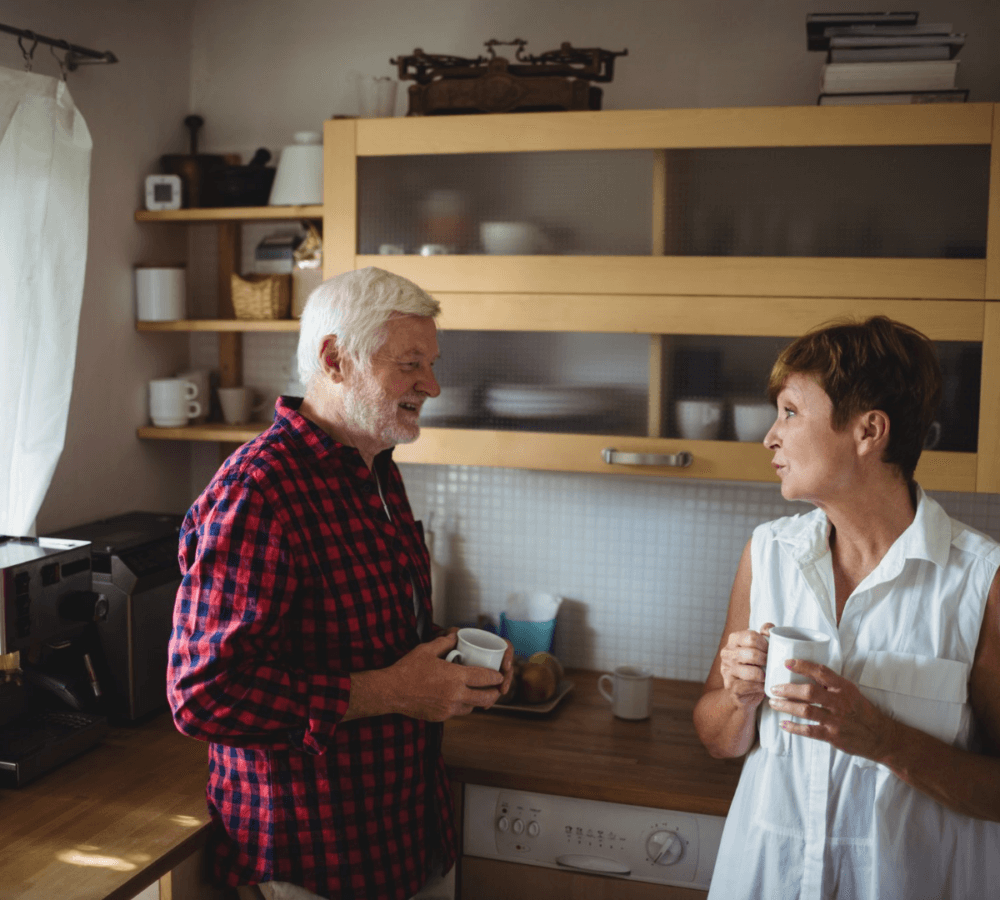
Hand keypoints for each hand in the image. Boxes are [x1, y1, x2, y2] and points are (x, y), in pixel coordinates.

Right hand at [388, 633, 504, 721]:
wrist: (391, 692)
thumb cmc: (408, 669)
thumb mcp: (426, 650)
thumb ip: (444, 642)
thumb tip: (455, 636)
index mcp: (455, 677)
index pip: (485, 678)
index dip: (496, 676)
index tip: (499, 674)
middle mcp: (455, 695)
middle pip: (485, 697)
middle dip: (494, 693)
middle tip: (496, 688)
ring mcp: (448, 708)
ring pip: (472, 707)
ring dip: (478, 701)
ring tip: (478, 693)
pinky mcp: (441, 717)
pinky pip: (458, 712)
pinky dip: (462, 706)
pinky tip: (459, 698)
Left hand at [442, 627, 514, 700]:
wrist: (438, 660)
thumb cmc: (445, 646)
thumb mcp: (448, 638)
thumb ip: (450, 634)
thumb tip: (454, 634)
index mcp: (487, 644)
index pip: (505, 646)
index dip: (509, 655)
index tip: (506, 666)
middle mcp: (490, 658)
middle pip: (505, 668)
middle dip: (506, 680)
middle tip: (502, 690)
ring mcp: (487, 671)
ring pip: (498, 682)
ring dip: (497, 692)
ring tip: (490, 701)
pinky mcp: (482, 684)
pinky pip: (490, 691)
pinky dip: (488, 699)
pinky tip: (483, 706)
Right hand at [718, 622, 772, 711]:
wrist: (745, 690)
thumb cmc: (755, 664)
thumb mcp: (760, 647)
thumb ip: (765, 634)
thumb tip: (768, 629)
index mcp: (734, 639)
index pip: (751, 636)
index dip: (765, 644)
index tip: (771, 651)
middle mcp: (727, 653)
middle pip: (752, 654)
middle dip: (766, 661)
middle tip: (772, 665)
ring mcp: (726, 670)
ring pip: (752, 672)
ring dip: (764, 675)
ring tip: (768, 676)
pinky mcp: (730, 686)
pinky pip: (749, 686)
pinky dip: (760, 687)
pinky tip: (763, 686)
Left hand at [768, 659, 896, 761]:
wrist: (880, 737)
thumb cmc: (861, 711)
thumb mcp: (851, 692)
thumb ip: (831, 684)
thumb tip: (805, 673)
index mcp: (844, 688)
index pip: (821, 672)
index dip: (803, 665)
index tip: (787, 662)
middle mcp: (840, 702)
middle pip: (809, 692)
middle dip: (788, 689)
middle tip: (774, 688)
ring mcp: (836, 720)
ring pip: (806, 711)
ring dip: (786, 706)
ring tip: (773, 703)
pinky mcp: (833, 736)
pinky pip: (809, 731)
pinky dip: (794, 727)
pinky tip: (783, 723)